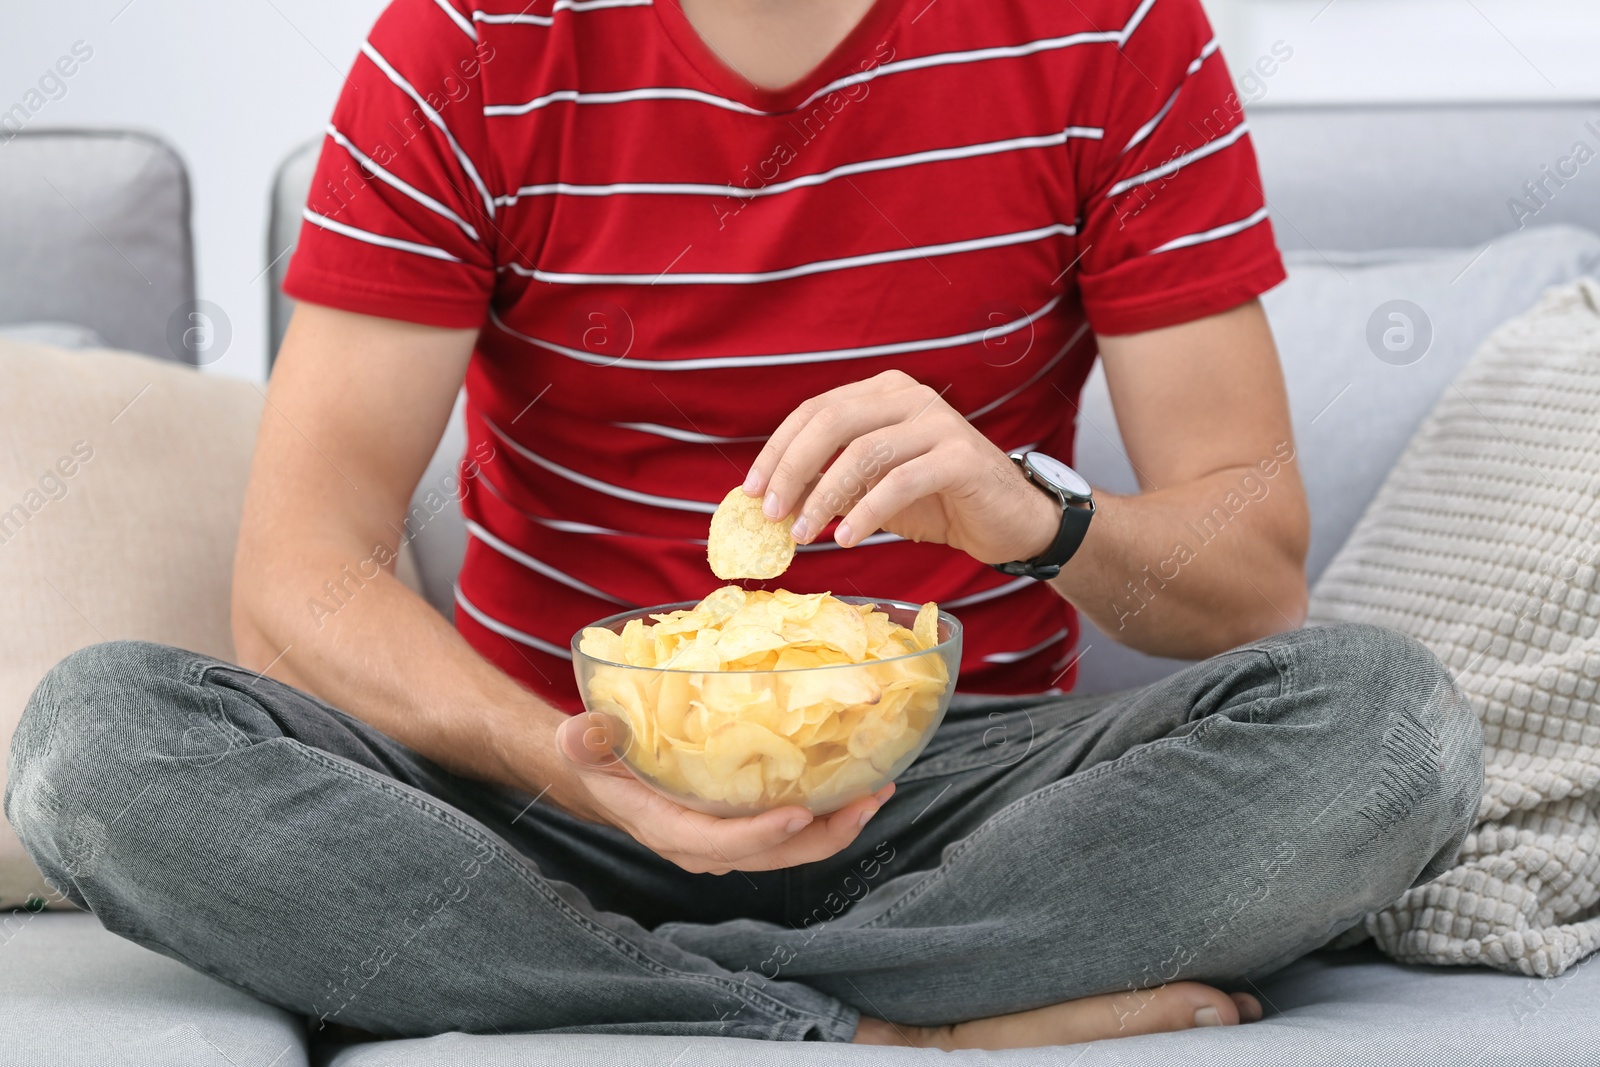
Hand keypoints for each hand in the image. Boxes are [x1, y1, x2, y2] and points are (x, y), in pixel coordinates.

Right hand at [554, 711, 892, 873]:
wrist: (600, 772)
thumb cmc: (596, 755)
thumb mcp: (584, 744)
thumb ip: (586, 741)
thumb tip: (583, 733)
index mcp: (667, 827)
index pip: (718, 842)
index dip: (761, 835)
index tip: (800, 815)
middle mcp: (703, 842)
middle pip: (772, 855)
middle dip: (823, 835)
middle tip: (866, 801)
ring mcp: (727, 837)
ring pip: (790, 848)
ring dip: (837, 825)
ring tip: (877, 792)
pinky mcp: (742, 823)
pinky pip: (792, 830)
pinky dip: (827, 812)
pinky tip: (856, 784)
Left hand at [745, 369, 1060, 564]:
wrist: (1010, 520)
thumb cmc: (938, 502)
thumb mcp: (872, 489)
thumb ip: (831, 485)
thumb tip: (771, 501)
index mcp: (883, 393)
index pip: (816, 410)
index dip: (778, 450)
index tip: (751, 490)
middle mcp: (910, 396)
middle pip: (832, 421)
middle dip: (792, 468)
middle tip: (770, 512)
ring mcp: (939, 423)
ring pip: (863, 452)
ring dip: (824, 497)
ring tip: (804, 534)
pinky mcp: (961, 457)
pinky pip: (901, 481)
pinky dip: (867, 512)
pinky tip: (847, 538)